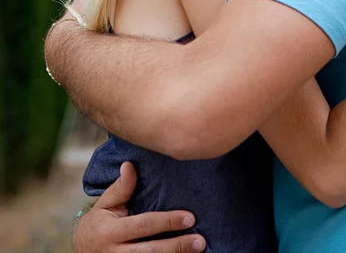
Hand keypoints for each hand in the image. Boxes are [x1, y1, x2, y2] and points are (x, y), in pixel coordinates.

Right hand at [73, 162, 205, 251]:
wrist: (82, 250)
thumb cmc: (98, 224)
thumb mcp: (105, 204)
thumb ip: (120, 187)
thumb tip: (130, 165)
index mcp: (111, 232)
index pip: (143, 226)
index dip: (167, 221)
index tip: (189, 217)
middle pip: (151, 251)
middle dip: (177, 246)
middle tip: (200, 241)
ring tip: (197, 250)